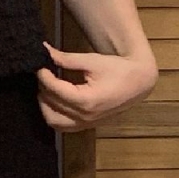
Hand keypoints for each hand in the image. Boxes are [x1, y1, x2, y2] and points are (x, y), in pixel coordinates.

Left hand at [34, 40, 156, 130]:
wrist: (138, 82)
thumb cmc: (118, 69)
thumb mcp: (92, 61)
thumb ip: (66, 59)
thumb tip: (45, 51)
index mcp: (86, 100)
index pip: (54, 89)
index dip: (43, 75)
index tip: (39, 64)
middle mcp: (84, 116)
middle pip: (51, 103)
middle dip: (43, 87)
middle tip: (44, 72)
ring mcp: (86, 124)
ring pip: (52, 120)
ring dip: (45, 104)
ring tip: (47, 87)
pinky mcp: (87, 126)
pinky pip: (63, 126)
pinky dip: (54, 114)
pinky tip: (54, 100)